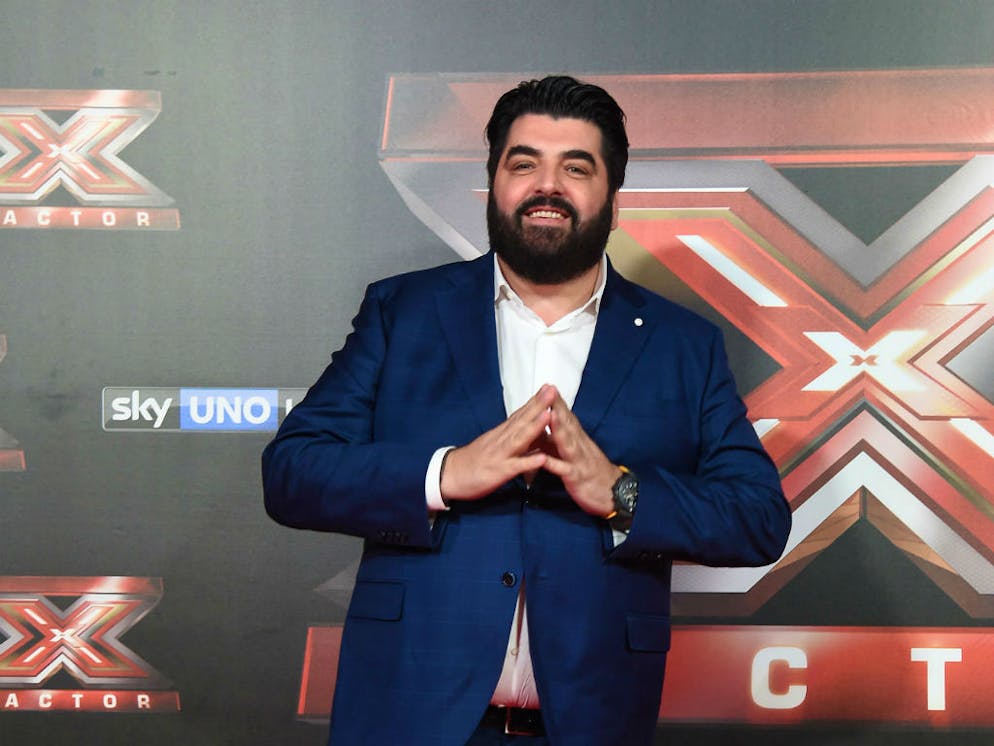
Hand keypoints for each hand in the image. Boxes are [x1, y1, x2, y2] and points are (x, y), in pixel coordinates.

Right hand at [440, 385, 556, 501]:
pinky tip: (542, 458)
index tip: (550, 387)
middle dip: (539, 405)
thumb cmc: (475, 460)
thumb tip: (532, 429)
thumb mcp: (495, 445)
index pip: (521, 413)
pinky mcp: (498, 472)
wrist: (449, 475)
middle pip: (522, 420)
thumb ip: (513, 437)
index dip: (535, 400)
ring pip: (519, 438)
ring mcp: (500, 454)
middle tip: (553, 390)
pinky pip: (515, 467)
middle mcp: (501, 439)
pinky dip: (528, 461)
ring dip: (535, 426)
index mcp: (502, 433)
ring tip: (549, 414)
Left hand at [542, 392, 618, 517]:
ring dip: (559, 428)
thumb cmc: (590, 471)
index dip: (558, 402)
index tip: (547, 386)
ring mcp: (579, 460)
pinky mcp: (577, 477)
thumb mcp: (575, 452)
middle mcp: (579, 445)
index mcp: (578, 439)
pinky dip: (554, 464)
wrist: (613, 493)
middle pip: (568, 423)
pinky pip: (564, 470)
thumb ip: (561, 440)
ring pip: (567, 442)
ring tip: (549, 414)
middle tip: (548, 390)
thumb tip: (545, 427)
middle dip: (558, 407)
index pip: (567, 416)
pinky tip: (544, 458)